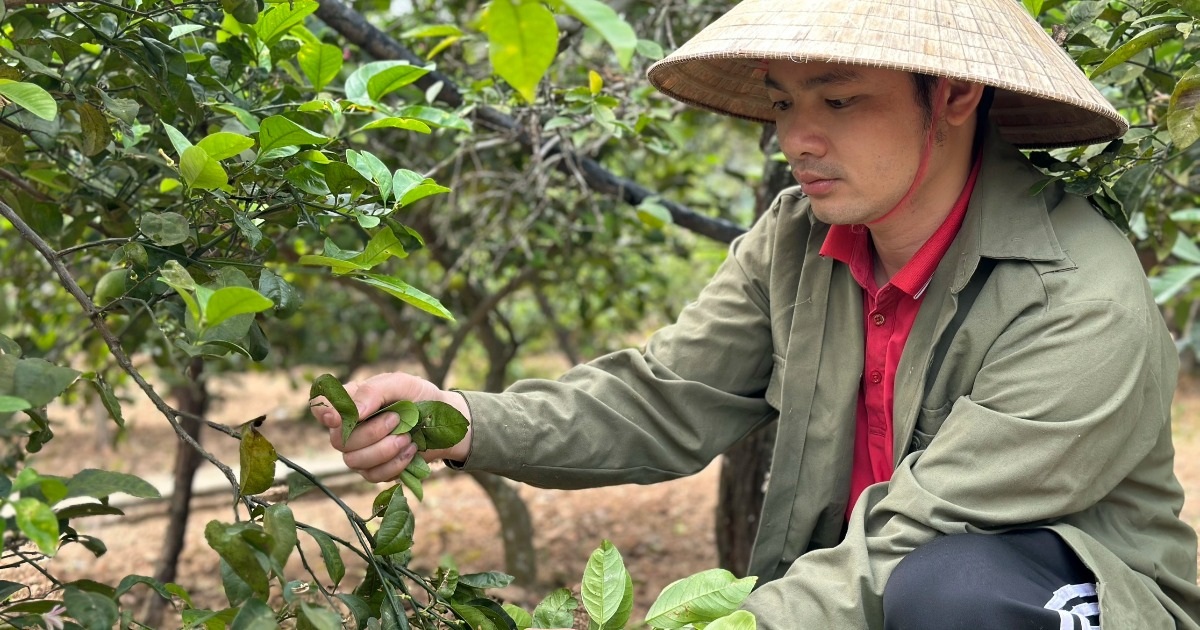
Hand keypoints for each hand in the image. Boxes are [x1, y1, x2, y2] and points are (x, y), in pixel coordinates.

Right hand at [310, 372, 472, 482]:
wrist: (445, 422)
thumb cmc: (420, 397)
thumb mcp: (401, 383)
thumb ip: (374, 391)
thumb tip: (352, 412)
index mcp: (350, 401)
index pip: (320, 407)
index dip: (322, 412)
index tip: (336, 417)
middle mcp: (348, 428)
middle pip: (339, 439)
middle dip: (371, 432)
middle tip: (398, 419)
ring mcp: (359, 451)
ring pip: (353, 461)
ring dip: (384, 449)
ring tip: (407, 437)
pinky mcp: (374, 470)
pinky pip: (372, 475)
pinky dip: (394, 463)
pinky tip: (410, 450)